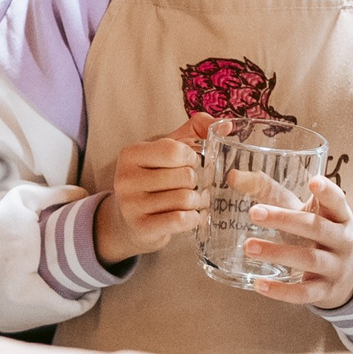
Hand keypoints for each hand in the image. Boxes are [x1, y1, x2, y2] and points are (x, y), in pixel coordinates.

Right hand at [94, 116, 213, 265]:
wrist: (130, 220)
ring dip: (197, 202)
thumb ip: (195, 130)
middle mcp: (126, 178)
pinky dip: (193, 218)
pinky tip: (191, 216)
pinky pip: (180, 220)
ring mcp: (131, 205)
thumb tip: (227, 125)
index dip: (191, 157)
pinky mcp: (141, 227)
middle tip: (193, 186)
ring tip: (194, 201)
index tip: (190, 163)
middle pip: (184, 176)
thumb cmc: (154, 179)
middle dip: (196, 182)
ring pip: (185, 199)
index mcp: (131, 154)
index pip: (174, 150)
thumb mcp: (167, 150)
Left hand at [244, 175, 352, 309]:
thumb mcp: (305, 212)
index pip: (338, 201)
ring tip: (248, 247)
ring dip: (278, 253)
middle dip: (285, 220)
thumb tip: (234, 176)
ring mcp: (335, 267)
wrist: (347, 277)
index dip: (328, 192)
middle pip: (316, 227)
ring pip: (309, 259)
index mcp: (339, 216)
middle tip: (254, 212)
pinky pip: (304, 293)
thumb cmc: (318, 234)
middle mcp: (342, 240)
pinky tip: (259, 285)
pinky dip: (281, 291)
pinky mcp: (325, 291)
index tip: (313, 181)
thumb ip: (273, 193)